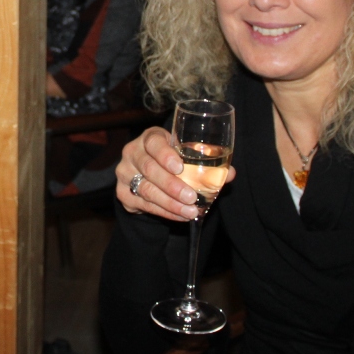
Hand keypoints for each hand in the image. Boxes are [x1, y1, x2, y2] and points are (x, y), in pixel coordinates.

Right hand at [114, 127, 233, 221]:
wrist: (150, 176)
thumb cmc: (173, 161)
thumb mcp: (187, 156)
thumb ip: (208, 163)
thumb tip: (230, 175)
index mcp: (149, 138)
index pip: (153, 142)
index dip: (165, 154)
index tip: (180, 167)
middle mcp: (132, 153)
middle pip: (149, 168)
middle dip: (172, 185)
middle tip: (191, 197)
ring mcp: (125, 174)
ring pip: (146, 190)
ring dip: (170, 203)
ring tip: (190, 211)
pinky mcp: (123, 194)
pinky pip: (144, 205)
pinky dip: (164, 212)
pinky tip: (180, 215)